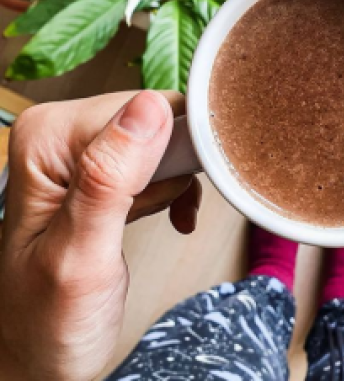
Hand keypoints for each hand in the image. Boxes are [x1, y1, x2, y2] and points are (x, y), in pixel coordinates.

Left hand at [0, 91, 200, 379]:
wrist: (40, 352)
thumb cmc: (46, 320)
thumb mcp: (81, 255)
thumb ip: (109, 179)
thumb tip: (151, 108)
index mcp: (46, 140)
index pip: (140, 107)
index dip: (178, 143)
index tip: (187, 183)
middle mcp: (61, 137)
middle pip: (154, 117)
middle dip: (177, 163)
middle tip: (171, 206)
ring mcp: (82, 154)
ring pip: (163, 138)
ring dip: (178, 180)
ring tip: (166, 214)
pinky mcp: (102, 173)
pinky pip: (158, 160)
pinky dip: (174, 189)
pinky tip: (171, 214)